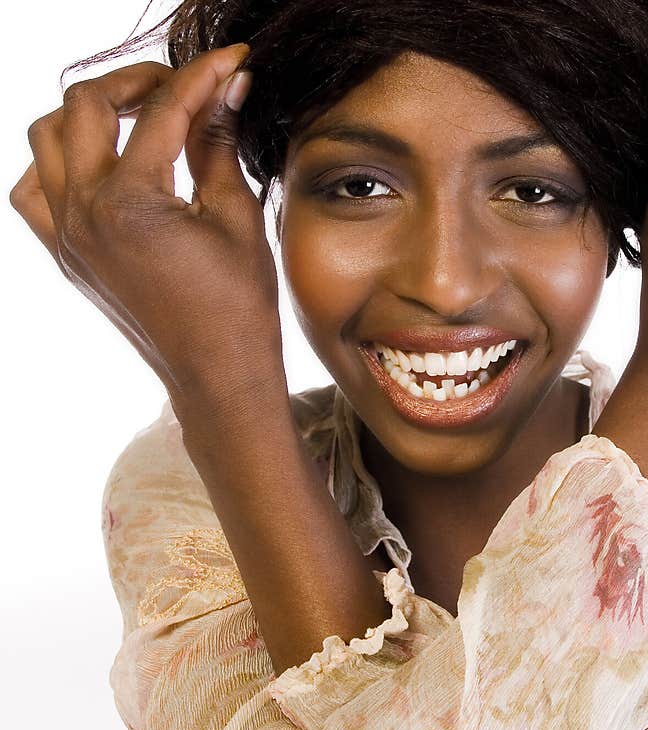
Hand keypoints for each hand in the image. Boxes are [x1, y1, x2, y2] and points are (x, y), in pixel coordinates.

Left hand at [9, 43, 282, 405]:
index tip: (231, 61)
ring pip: (47, 138)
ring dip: (87, 114)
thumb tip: (227, 91)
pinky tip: (97, 167)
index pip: (163, 111)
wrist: (217, 375)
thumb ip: (218, 145)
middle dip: (136, 80)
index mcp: (130, 202)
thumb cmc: (238, 308)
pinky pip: (33, 190)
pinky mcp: (64, 256)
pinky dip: (57, 164)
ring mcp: (64, 236)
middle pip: (86, 104)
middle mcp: (82, 212)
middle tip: (179, 85)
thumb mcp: (236, 219)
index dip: (202, 77)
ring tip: (133, 117)